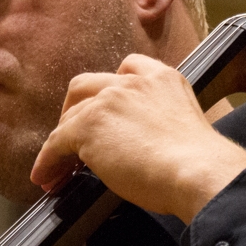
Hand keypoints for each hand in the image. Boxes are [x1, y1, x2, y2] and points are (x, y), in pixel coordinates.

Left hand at [31, 53, 245, 222]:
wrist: (197, 171)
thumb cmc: (200, 163)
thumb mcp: (184, 126)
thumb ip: (160, 122)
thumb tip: (143, 146)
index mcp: (163, 78)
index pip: (127, 68)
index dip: (109, 89)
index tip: (105, 108)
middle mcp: (133, 82)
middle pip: (87, 85)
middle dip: (75, 109)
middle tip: (74, 136)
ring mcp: (109, 100)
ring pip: (71, 116)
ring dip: (61, 141)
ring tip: (56, 167)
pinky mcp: (89, 126)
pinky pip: (57, 142)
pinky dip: (47, 160)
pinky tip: (46, 176)